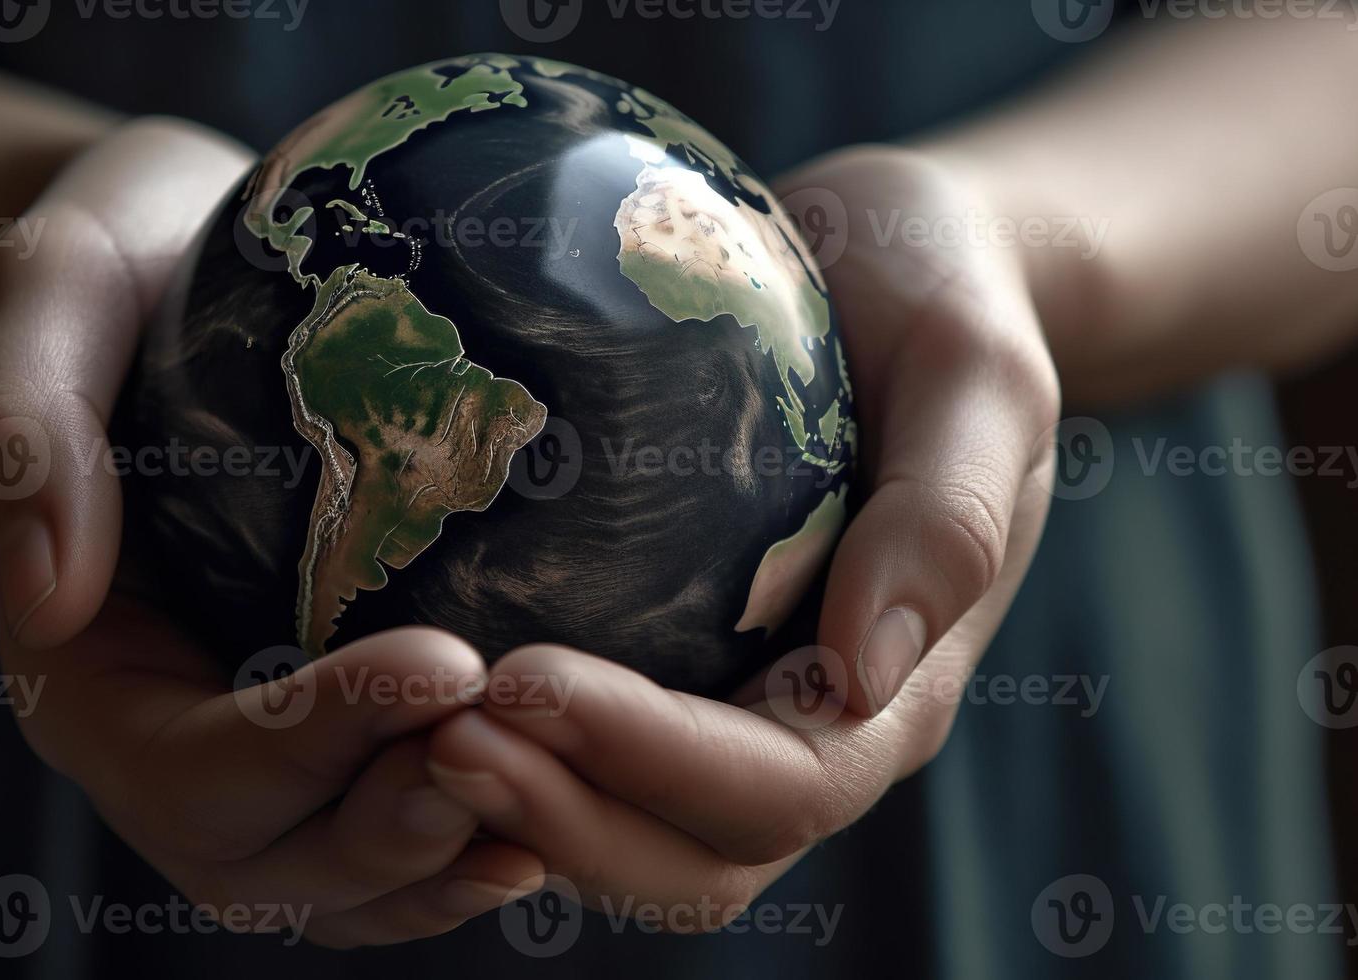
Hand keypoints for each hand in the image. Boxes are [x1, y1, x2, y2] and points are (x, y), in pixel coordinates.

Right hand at [0, 119, 541, 945]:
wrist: (181, 263)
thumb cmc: (117, 265)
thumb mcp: (50, 294)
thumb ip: (19, 424)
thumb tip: (52, 599)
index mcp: (79, 666)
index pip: (187, 764)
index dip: (309, 741)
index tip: (445, 662)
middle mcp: (159, 734)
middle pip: (267, 859)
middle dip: (392, 830)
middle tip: (517, 750)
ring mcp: (244, 745)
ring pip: (331, 878)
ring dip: (439, 864)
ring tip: (554, 814)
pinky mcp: (321, 726)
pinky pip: (381, 835)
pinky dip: (458, 849)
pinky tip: (553, 811)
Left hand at [422, 145, 1059, 924]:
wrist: (893, 270)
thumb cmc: (938, 297)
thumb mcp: (975, 369)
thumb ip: (946, 515)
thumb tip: (867, 670)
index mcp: (896, 684)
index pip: (778, 784)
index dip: (652, 757)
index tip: (522, 676)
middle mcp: (813, 728)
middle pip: (690, 855)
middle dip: (562, 815)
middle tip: (428, 736)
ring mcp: (735, 709)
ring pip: (627, 833)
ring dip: (519, 808)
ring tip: (400, 731)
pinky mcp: (668, 670)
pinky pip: (582, 757)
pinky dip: (508, 754)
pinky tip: (407, 694)